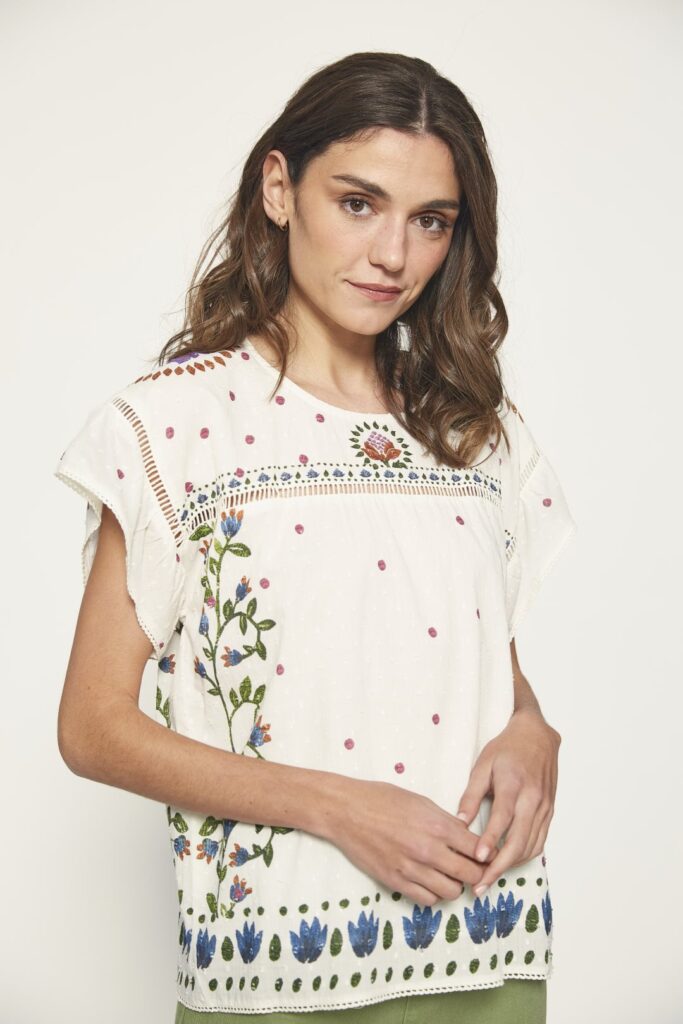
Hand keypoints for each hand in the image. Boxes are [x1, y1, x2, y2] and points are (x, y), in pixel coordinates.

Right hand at [325, 777, 494, 906]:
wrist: (346, 811)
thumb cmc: (382, 799)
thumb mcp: (421, 801)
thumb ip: (446, 821)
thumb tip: (467, 838)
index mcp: (438, 825)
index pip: (479, 849)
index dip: (486, 854)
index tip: (486, 855)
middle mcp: (428, 850)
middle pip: (470, 875)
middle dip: (475, 872)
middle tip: (470, 868)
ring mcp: (411, 869)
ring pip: (451, 892)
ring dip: (454, 885)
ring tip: (448, 875)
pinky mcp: (395, 882)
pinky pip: (427, 900)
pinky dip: (433, 894)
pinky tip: (429, 881)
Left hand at [455, 708, 560, 898]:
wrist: (538, 736)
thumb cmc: (507, 748)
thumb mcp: (483, 765)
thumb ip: (471, 795)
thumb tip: (459, 823)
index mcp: (514, 784)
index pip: (503, 818)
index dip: (491, 840)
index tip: (478, 859)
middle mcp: (532, 799)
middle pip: (519, 840)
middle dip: (500, 867)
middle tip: (480, 885)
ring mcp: (544, 807)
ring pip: (530, 845)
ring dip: (511, 866)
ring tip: (489, 879)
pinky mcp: (549, 812)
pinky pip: (539, 841)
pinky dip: (524, 856)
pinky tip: (508, 863)